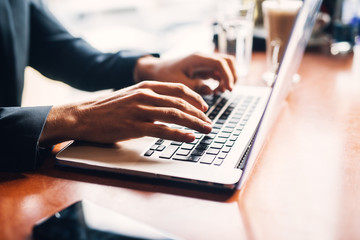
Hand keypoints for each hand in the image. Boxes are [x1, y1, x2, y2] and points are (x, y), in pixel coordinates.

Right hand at [39, 81, 211, 145]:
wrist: (83, 115)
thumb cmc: (107, 108)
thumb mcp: (131, 95)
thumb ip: (150, 98)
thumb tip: (169, 107)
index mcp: (146, 86)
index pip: (178, 89)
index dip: (195, 98)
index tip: (204, 107)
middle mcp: (145, 95)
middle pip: (181, 103)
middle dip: (199, 114)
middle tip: (209, 123)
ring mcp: (140, 110)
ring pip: (175, 115)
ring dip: (194, 124)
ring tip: (206, 130)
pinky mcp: (134, 126)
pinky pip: (163, 130)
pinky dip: (179, 134)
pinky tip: (189, 138)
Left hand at [134, 53, 237, 94]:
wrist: (155, 71)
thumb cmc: (164, 76)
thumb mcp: (178, 84)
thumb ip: (195, 87)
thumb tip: (211, 91)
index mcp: (197, 58)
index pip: (220, 63)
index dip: (228, 76)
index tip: (229, 89)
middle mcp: (203, 58)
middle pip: (228, 61)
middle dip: (232, 75)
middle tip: (228, 90)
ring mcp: (204, 63)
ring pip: (225, 66)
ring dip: (227, 78)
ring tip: (220, 91)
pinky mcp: (203, 69)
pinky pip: (218, 72)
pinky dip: (221, 80)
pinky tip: (215, 90)